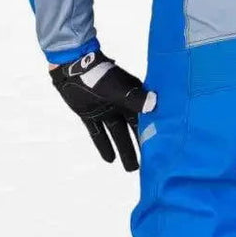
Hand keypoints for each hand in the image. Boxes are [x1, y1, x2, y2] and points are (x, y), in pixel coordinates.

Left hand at [50, 50, 155, 170]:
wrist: (73, 68)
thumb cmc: (100, 76)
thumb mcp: (118, 89)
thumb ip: (135, 99)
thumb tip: (156, 104)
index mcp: (132, 96)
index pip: (146, 118)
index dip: (153, 131)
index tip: (162, 148)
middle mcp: (121, 105)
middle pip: (133, 129)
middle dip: (140, 146)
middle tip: (148, 165)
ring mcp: (106, 110)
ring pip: (117, 134)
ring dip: (124, 149)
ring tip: (131, 168)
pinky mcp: (90, 115)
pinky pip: (98, 133)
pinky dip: (103, 145)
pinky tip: (109, 160)